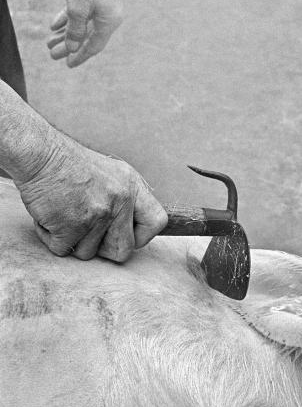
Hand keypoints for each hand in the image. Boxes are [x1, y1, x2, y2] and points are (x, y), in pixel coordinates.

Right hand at [14, 131, 166, 261]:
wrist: (38, 153)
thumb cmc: (69, 164)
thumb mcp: (111, 173)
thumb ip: (126, 200)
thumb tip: (132, 230)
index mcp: (132, 187)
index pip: (157, 223)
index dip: (141, 236)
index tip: (125, 234)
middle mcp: (120, 202)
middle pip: (123, 251)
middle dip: (103, 248)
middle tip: (86, 229)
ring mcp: (97, 215)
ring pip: (88, 253)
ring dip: (73, 240)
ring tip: (64, 213)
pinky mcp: (71, 227)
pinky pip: (63, 250)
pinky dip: (51, 238)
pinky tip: (49, 216)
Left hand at [47, 0, 122, 67]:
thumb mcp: (77, 9)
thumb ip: (75, 31)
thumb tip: (73, 48)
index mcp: (109, 23)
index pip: (94, 46)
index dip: (80, 56)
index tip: (68, 64)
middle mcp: (109, 17)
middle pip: (86, 37)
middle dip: (69, 46)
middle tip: (53, 54)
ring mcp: (104, 7)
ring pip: (83, 25)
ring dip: (66, 33)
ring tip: (50, 41)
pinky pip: (82, 13)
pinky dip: (69, 19)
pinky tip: (55, 25)